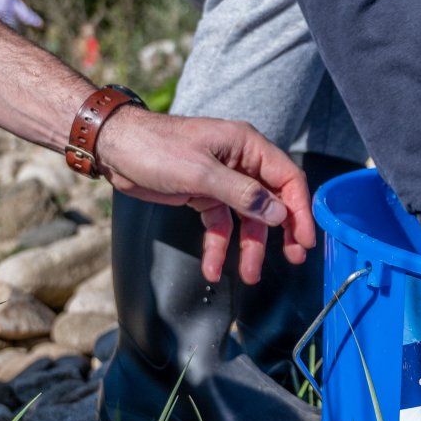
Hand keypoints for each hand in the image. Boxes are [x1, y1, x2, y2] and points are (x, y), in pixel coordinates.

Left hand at [94, 108, 316, 285]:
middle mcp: (240, 161)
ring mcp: (222, 179)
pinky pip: (220, 224)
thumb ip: (242, 194)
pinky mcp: (203, 194)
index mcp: (246, 146)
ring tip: (249, 274)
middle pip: (271, 200)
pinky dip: (218, 246)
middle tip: (292, 258)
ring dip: (248, 247)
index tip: (304, 240)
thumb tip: (278, 213)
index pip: (287, 178)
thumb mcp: (202, 173)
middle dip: (281, 231)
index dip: (299, 210)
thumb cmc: (156, 148)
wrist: (116, 148)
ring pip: (246, 217)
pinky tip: (213, 267)